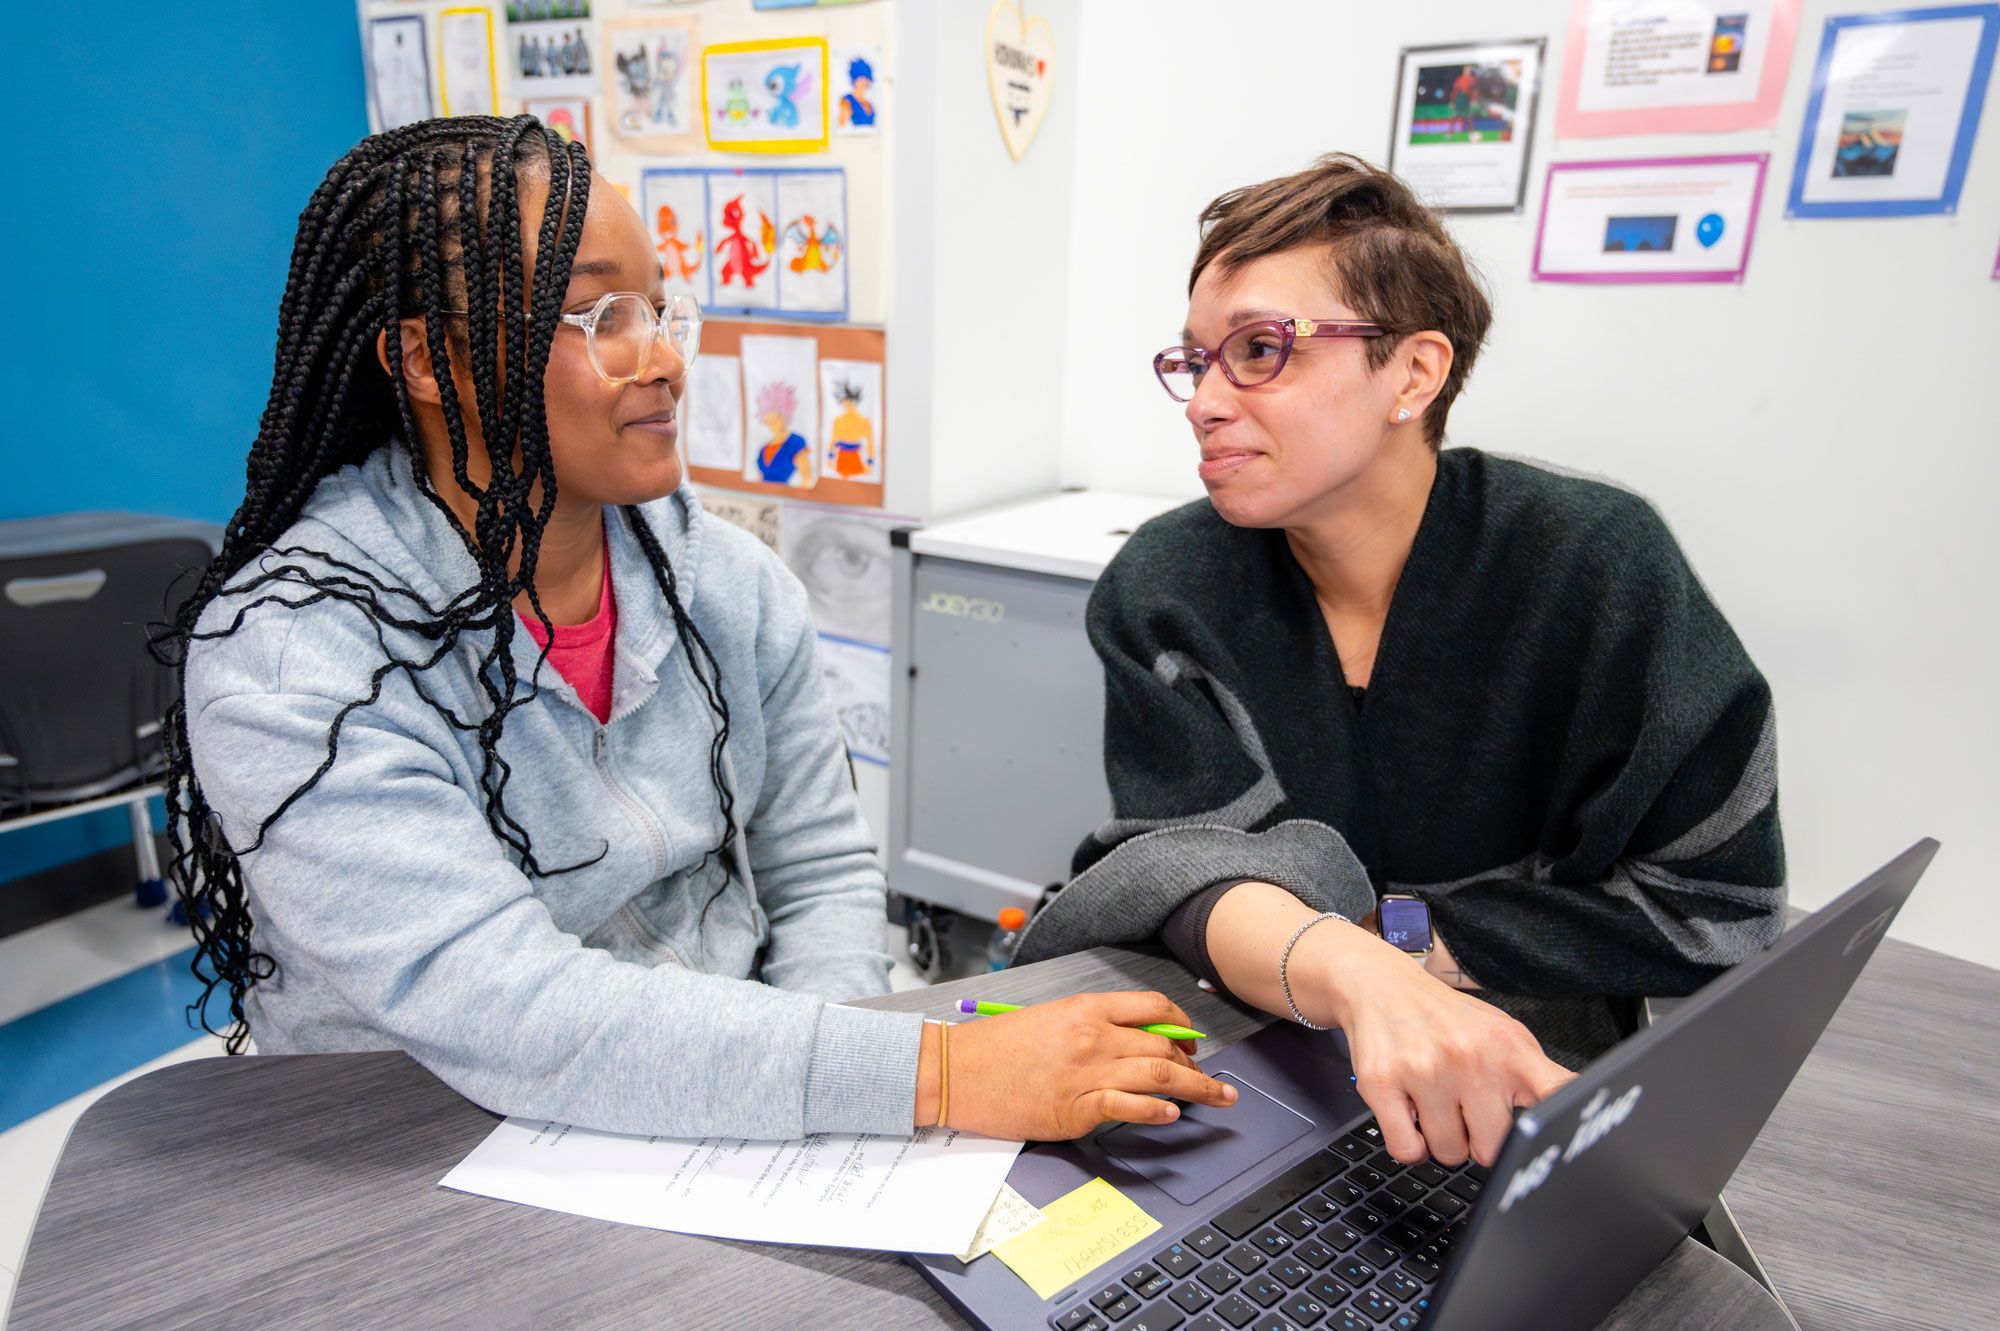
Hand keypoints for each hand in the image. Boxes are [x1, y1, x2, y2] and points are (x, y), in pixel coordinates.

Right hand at [915, 991, 1238, 1139]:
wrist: (955, 1071)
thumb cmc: (994, 1048)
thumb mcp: (1048, 1018)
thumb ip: (1090, 1026)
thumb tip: (1132, 1040)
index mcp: (1085, 1008)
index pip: (1153, 1007)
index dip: (1181, 1025)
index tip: (1191, 1041)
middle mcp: (1093, 1036)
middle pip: (1164, 1044)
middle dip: (1195, 1063)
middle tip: (1209, 1079)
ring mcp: (1087, 1072)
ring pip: (1159, 1074)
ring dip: (1197, 1087)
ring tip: (1218, 1097)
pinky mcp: (1076, 1109)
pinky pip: (1130, 1107)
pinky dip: (1157, 1110)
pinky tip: (1172, 1113)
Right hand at [1298, 925, 1572, 1166]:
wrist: (1384, 987)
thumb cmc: (1449, 1020)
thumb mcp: (1506, 1036)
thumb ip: (1542, 1078)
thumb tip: (1584, 1111)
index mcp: (1509, 1049)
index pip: (1554, 1097)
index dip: (1557, 1132)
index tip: (1556, 1150)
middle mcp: (1470, 1058)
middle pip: (1491, 1150)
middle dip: (1478, 1141)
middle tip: (1466, 1112)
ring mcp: (1424, 1070)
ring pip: (1448, 1153)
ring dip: (1441, 1140)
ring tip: (1436, 1105)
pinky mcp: (1382, 1083)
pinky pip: (1407, 1151)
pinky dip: (1410, 1145)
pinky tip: (1411, 1114)